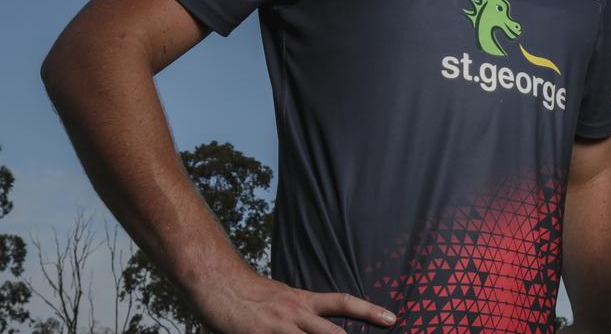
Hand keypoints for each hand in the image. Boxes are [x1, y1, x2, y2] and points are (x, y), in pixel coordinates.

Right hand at [193, 269, 395, 333]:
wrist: (218, 282)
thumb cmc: (249, 293)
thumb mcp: (282, 297)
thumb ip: (301, 313)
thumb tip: (317, 323)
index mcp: (304, 301)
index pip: (344, 304)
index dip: (370, 311)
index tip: (392, 319)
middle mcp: (296, 313)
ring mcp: (278, 328)